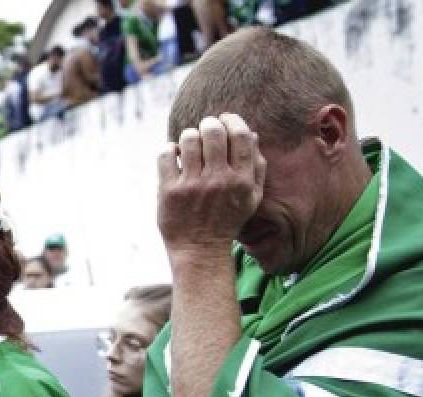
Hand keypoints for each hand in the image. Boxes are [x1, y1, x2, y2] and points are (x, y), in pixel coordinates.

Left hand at [157, 114, 266, 262]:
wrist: (200, 251)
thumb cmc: (227, 222)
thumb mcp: (251, 198)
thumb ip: (256, 167)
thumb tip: (252, 134)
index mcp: (241, 180)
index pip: (240, 135)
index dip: (231, 120)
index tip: (224, 119)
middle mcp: (218, 180)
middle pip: (213, 131)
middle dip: (208, 124)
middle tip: (205, 129)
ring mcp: (192, 185)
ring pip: (188, 139)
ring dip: (188, 135)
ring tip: (189, 144)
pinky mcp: (169, 191)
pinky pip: (166, 155)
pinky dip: (169, 149)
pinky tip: (174, 155)